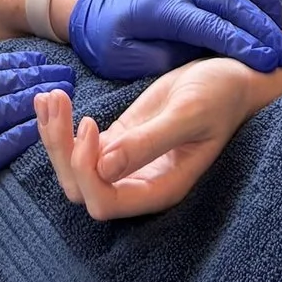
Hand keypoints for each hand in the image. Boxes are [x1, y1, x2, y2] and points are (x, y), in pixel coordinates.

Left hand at [32, 57, 263, 220]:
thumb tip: (104, 166)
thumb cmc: (220, 96)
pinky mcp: (120, 141)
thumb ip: (148, 141)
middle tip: (58, 102)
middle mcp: (139, 184)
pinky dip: (61, 125)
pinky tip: (52, 98)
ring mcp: (127, 164)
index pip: (105, 203)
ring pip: (75, 169)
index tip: (90, 124)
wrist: (233, 78)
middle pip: (82, 190)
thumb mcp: (188, 114)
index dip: (86, 171)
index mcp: (160, 189)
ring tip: (48, 98)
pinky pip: (82, 146)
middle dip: (61, 152)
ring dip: (55, 137)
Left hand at [64, 0, 281, 79]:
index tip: (264, 61)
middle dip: (261, 29)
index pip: (208, 24)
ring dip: (264, 1)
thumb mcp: (122, 58)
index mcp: (162, 11)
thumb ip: (156, 60)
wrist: (99, 8)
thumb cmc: (111, 39)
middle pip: (229, 2)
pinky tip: (272, 10)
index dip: (238, 42)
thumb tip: (189, 64)